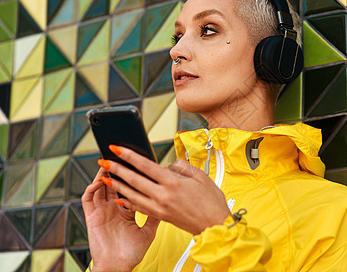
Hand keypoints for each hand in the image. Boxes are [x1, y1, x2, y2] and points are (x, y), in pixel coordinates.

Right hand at [82, 168, 159, 271]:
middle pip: (113, 184)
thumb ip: (154, 215)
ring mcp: (102, 212)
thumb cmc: (131, 254)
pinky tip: (100, 181)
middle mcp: (113, 209)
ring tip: (109, 163)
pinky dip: (93, 187)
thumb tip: (164, 200)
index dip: (131, 176)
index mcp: (126, 211)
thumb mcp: (148, 232)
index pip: (128, 188)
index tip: (137, 164)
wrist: (118, 268)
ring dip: (103, 174)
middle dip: (116, 169)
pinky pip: (88, 198)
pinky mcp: (92, 217)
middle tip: (119, 156)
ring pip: (100, 187)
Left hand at [98, 145, 230, 234]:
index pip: (145, 166)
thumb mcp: (200, 176)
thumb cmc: (211, 202)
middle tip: (103, 161)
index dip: (129, 156)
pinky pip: (139, 208)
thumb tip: (169, 165)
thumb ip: (182, 166)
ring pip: (132, 195)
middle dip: (116, 169)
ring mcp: (160, 208)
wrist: (215, 225)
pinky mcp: (160, 217)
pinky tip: (120, 198)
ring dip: (117, 185)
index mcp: (173, 183)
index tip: (117, 149)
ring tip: (106, 177)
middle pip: (134, 180)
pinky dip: (127, 202)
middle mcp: (163, 196)